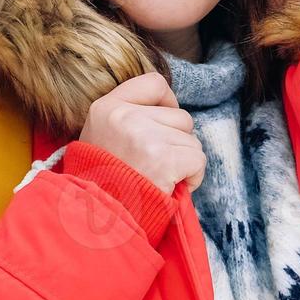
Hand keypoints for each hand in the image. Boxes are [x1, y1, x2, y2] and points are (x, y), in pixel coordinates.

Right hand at [78, 71, 206, 194]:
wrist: (100, 216)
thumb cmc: (104, 180)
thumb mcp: (101, 136)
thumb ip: (129, 116)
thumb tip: (169, 108)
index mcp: (107, 107)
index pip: (155, 83)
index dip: (168, 103)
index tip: (163, 125)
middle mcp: (125, 117)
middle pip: (180, 116)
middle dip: (177, 141)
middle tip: (156, 163)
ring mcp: (145, 138)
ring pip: (191, 140)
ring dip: (184, 161)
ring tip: (161, 177)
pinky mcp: (164, 160)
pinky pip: (198, 159)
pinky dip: (193, 176)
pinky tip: (173, 186)